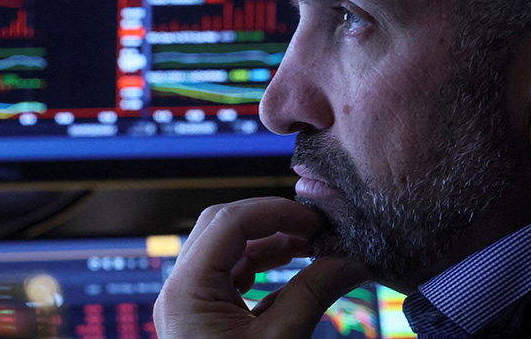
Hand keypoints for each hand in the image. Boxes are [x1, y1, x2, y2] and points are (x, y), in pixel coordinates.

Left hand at [153, 197, 369, 338]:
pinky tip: (293, 268)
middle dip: (268, 221)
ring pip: (224, 251)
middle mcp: (179, 291)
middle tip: (314, 226)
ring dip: (267, 243)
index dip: (274, 212)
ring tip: (311, 244)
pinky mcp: (200, 318)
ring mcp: (187, 304)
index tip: (315, 217)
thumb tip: (352, 258)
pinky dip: (259, 267)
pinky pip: (227, 277)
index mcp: (186, 290)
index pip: (227, 223)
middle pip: (220, 229)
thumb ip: (314, 292)